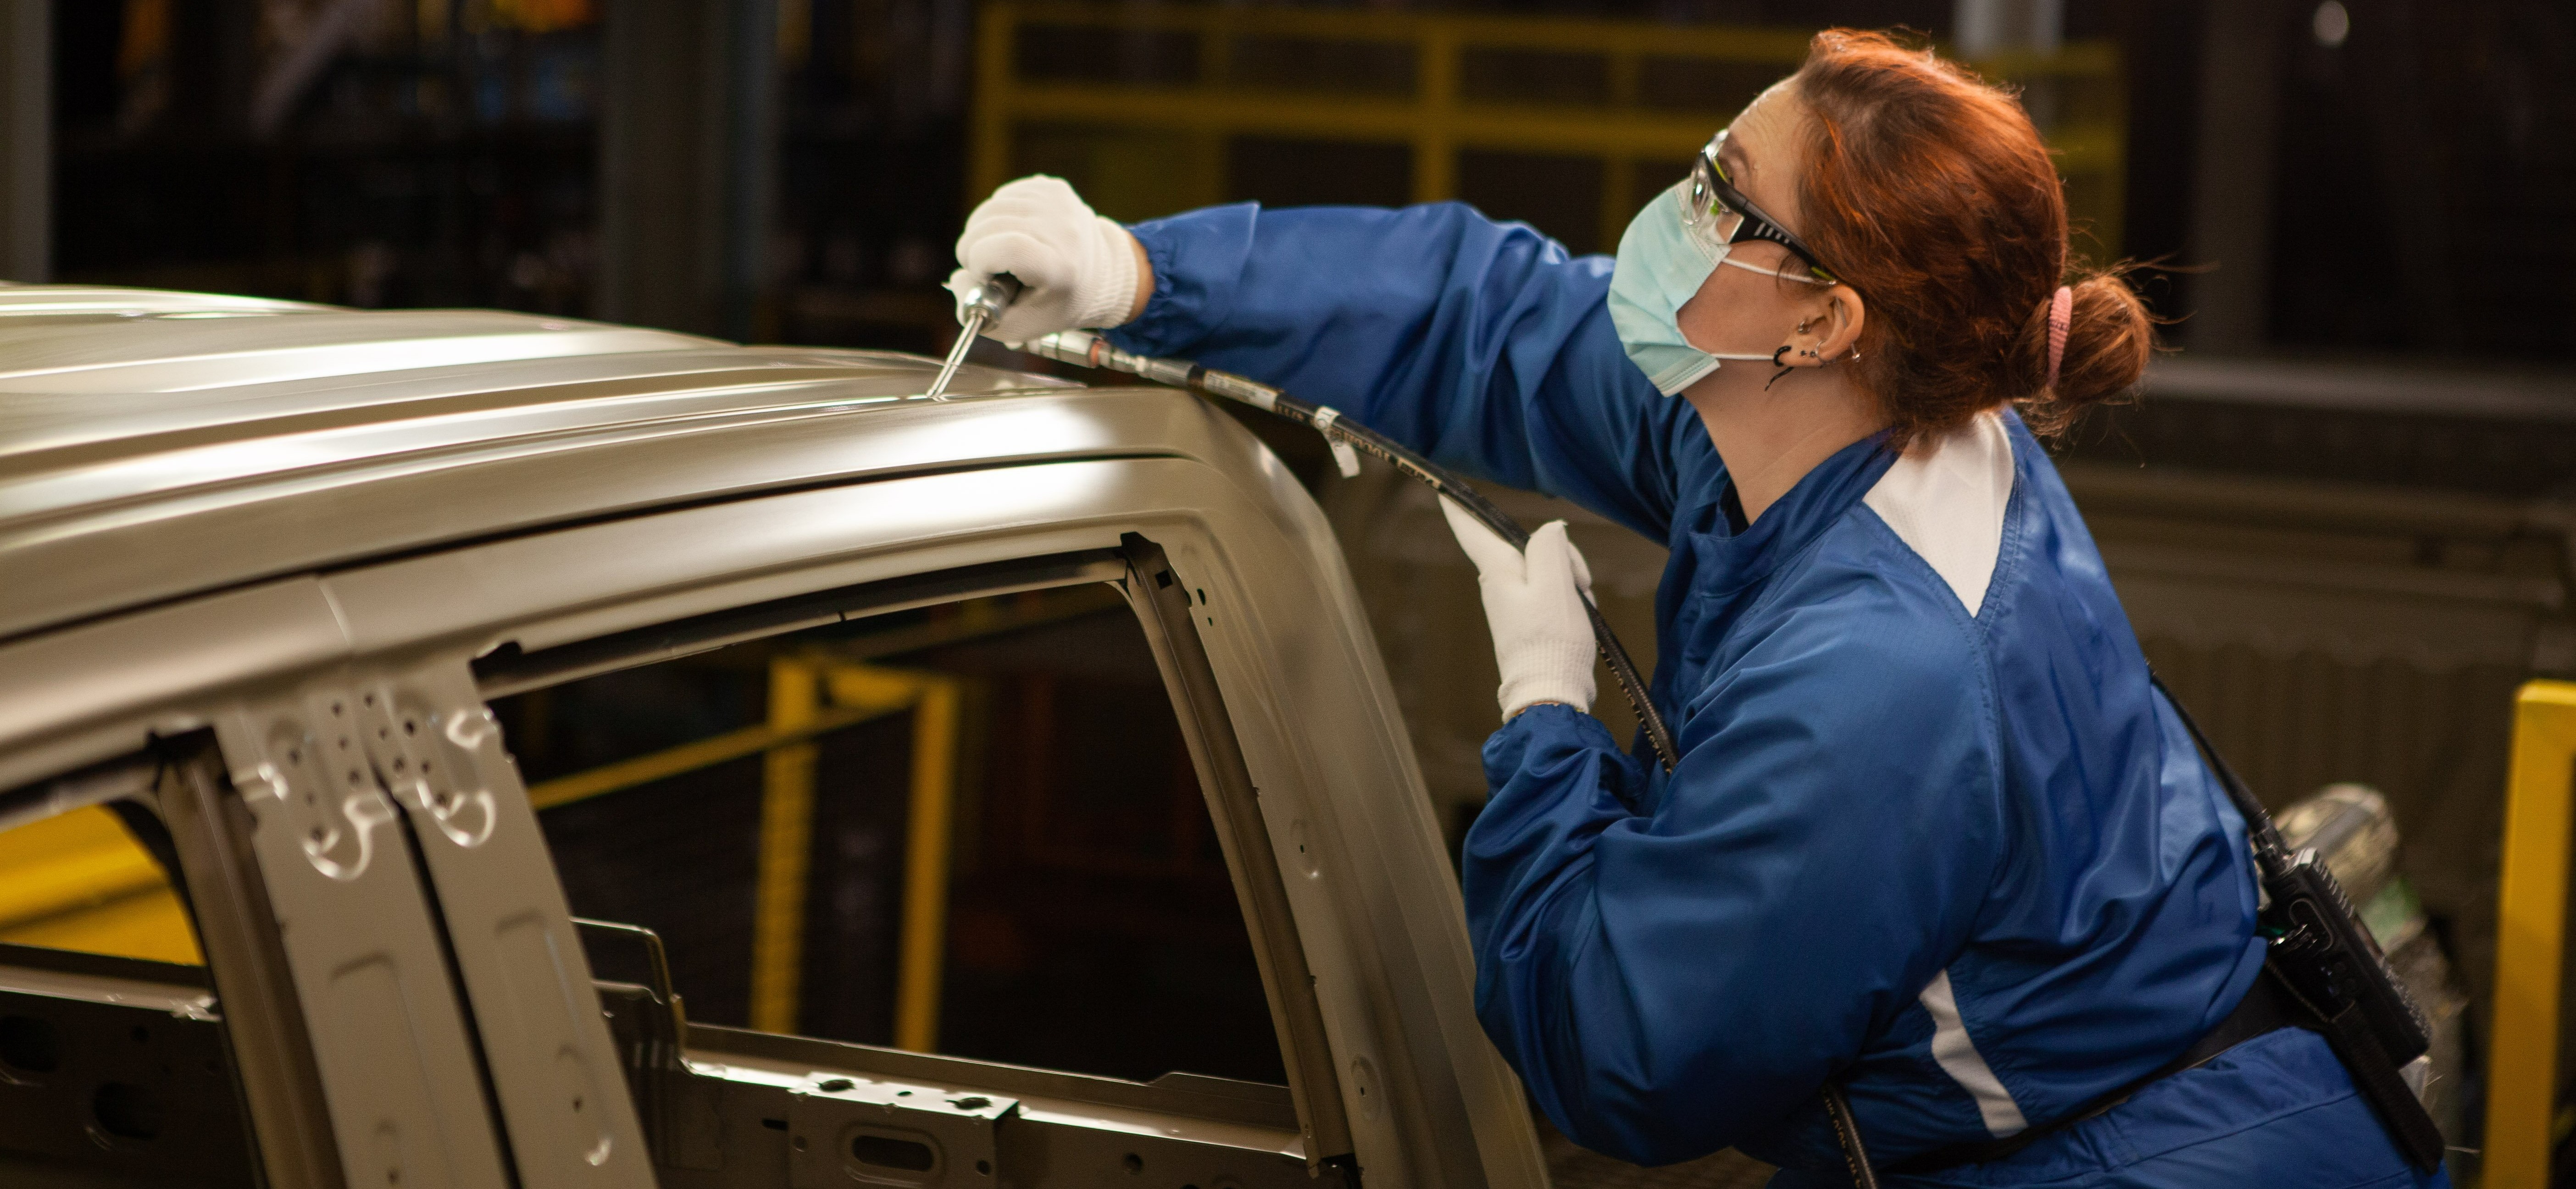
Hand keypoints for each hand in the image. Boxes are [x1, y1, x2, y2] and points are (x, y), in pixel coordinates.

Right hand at [946, 175, 1139, 343]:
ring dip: (981, 232)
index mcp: (1061, 266)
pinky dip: (997, 215)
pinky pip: (1003, 195)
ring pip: (991, 207)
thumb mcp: (1021, 325)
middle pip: (989, 224)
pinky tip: (1013, 232)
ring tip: (1001, 252)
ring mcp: (1060, 202)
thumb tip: (958, 278)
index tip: (986, 277)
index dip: (982, 262)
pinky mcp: (1053, 187)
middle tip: (987, 268)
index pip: (1007, 248)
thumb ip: (981, 313)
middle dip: (973, 249)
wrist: (1101, 274)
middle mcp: (1064, 228)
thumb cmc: (1057, 303)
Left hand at [1440, 497, 1597, 719]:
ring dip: (1570, 580)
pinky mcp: (1529, 618)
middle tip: (1581, 582)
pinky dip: (1570, 598)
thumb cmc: (1550, 640)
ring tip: (1581, 605)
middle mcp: (1499, 584)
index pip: (1472, 529)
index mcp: (1497, 571)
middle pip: (1528, 546)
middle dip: (1561, 555)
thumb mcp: (1556, 585)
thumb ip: (1550, 548)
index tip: (1443, 489)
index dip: (1460, 506)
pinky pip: (1552, 591)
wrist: (1551, 692)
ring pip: (1546, 569)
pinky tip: (1579, 615)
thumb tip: (1551, 529)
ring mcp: (1514, 602)